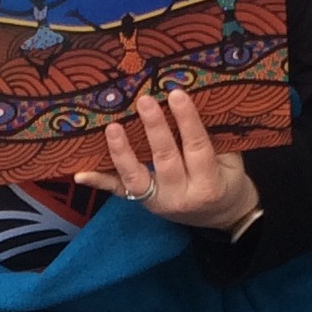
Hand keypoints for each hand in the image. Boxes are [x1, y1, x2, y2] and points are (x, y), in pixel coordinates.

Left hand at [74, 89, 258, 231]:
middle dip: (154, 129)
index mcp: (208, 184)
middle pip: (165, 159)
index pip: (196, 147)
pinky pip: (119, 191)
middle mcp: (180, 195)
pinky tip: (80, 173)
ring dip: (122, 152)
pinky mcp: (142, 203)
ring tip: (113, 128)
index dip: (187, 121)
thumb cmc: (227, 180)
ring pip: (136, 178)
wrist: (221, 217)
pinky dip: (99, 181)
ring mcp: (157, 201)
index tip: (176, 94)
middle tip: (144, 101)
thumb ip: (214, 138)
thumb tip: (192, 98)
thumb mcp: (231, 161)